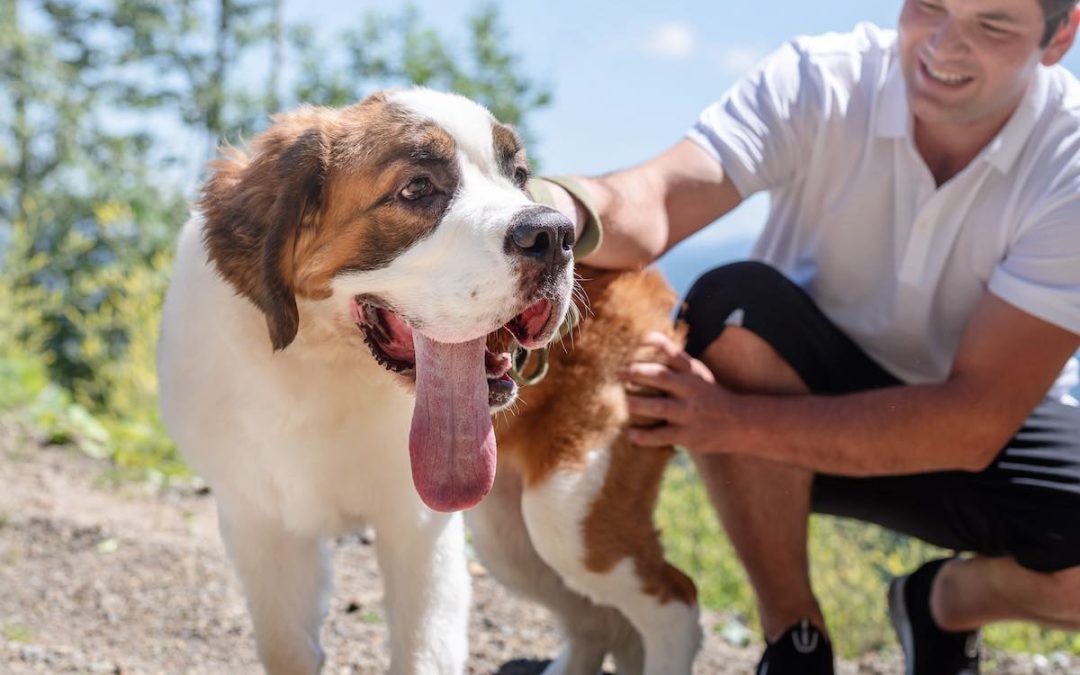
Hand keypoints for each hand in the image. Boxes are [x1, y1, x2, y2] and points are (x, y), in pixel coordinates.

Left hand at [622, 331, 738, 452]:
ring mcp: (689, 413)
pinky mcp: (687, 435)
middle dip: (637, 373)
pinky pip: (661, 435)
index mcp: (692, 372)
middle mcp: (691, 389)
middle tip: (618, 372)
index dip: (655, 343)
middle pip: (661, 377)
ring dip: (637, 404)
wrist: (741, 424)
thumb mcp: (699, 374)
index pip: (672, 352)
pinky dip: (644, 436)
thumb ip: (677, 362)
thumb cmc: (710, 396)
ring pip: (658, 407)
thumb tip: (647, 342)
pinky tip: (631, 434)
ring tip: (622, 403)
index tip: (638, 340)